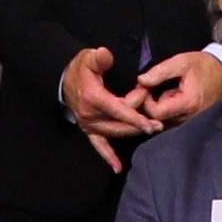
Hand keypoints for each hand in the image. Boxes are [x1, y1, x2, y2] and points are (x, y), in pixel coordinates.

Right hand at [58, 48, 150, 165]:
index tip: (153, 122)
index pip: (119, 110)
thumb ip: (98, 58)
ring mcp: (90, 125)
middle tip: (158, 118)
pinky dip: (109, 157)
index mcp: (94, 98)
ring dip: (133, 133)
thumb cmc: (79, 69)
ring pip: (116, 134)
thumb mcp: (88, 58)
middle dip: (140, 122)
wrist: (64, 80)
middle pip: (121, 124)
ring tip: (151, 130)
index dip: (137, 116)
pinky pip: (99, 146)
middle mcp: (91, 115)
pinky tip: (118, 167)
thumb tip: (105, 54)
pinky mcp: (89, 130)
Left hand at [131, 48, 221, 126]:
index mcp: (188, 103)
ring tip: (167, 91)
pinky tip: (172, 99)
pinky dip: (167, 112)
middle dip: (151, 105)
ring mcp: (192, 122)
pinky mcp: (193, 122)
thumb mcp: (181, 62)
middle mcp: (191, 117)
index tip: (146, 88)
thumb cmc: (205, 67)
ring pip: (165, 123)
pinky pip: (173, 122)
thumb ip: (160, 72)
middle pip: (158, 120)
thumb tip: (141, 80)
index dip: (146, 101)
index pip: (157, 113)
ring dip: (160, 109)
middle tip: (153, 89)